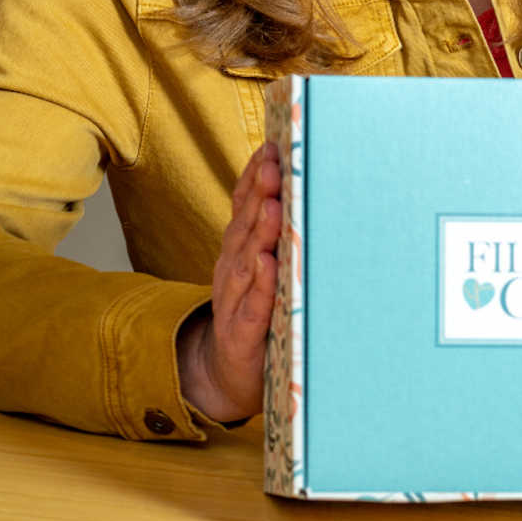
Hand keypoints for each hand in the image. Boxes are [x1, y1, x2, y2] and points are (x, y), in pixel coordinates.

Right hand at [177, 143, 281, 422]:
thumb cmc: (253, 311)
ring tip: (273, 208)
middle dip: (260, 193)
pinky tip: (267, 268)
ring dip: (259, 233)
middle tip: (275, 166)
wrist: (224, 373)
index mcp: (239, 247)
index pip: (244, 205)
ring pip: (246, 261)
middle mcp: (233, 267)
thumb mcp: (260, 265)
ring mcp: (234, 300)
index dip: (255, 175)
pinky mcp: (242, 334)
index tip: (273, 147)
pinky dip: (259, 286)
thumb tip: (297, 186)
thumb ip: (272, 230)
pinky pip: (251, 307)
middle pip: (245, 225)